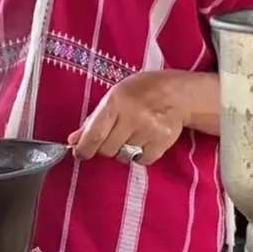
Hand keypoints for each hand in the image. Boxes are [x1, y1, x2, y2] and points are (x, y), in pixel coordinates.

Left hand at [68, 71, 186, 165]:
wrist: (178, 93)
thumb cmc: (142, 91)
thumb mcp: (115, 96)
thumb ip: (94, 119)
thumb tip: (74, 140)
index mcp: (116, 102)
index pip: (94, 135)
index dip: (83, 149)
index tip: (80, 154)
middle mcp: (132, 116)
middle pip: (107, 149)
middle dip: (106, 147)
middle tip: (114, 136)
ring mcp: (149, 130)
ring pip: (124, 156)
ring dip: (124, 150)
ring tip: (133, 134)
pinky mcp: (163, 142)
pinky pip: (142, 160)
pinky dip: (140, 155)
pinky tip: (144, 140)